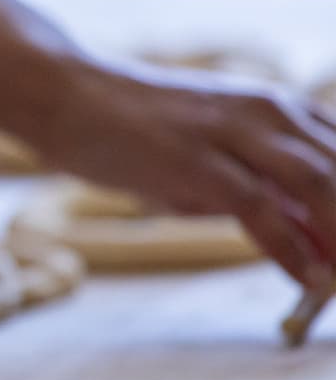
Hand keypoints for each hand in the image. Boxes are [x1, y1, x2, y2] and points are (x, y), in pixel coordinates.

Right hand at [44, 60, 335, 286]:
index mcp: (281, 109)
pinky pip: (259, 209)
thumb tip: (311, 239)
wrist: (68, 97)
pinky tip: (309, 282)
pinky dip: (290, 250)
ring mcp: (233, 133)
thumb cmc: (136, 130)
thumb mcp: (212, 159)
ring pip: (318, 183)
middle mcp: (270, 112)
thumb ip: (261, 193)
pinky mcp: (196, 160)